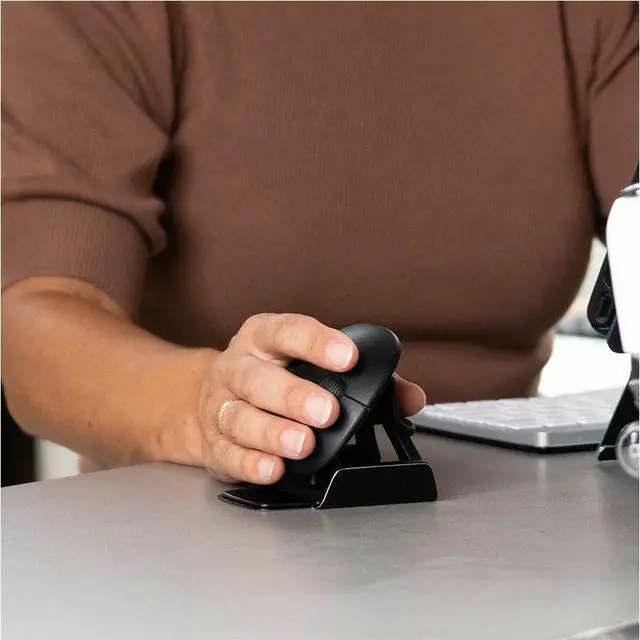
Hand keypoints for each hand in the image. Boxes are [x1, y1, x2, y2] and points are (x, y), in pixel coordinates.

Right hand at [198, 314, 425, 484]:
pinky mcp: (213, 443)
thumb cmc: (275, 375)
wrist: (209, 396)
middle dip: (292, 395)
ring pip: (239, 417)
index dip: (317, 343)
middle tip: (327, 412)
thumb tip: (411, 398)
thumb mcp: (312, 362)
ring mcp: (219, 406)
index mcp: (264, 338)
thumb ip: (365, 378)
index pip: (288, 331)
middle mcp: (237, 368)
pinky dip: (250, 464)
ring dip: (272, 432)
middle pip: (257, 378)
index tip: (348, 357)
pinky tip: (274, 469)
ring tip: (303, 444)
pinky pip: (228, 454)